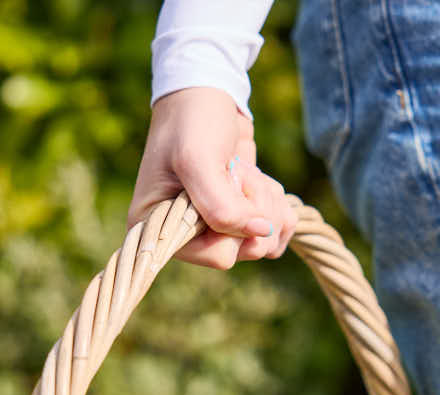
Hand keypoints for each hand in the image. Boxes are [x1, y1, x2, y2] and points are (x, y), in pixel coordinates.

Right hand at [127, 87, 296, 268]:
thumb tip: (262, 233)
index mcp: (161, 233)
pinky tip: (258, 182)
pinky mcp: (242, 223)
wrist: (207, 95)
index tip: (225, 182)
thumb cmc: (190, 122)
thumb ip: (222, 206)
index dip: (234, 224)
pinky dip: (279, 206)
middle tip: (236, 172)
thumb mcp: (198, 159)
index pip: (217, 255)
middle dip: (253, 207)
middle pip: (247, 250)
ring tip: (243, 172)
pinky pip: (278, 235)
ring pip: (266, 243)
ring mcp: (218, 234)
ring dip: (267, 203)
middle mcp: (188, 241)